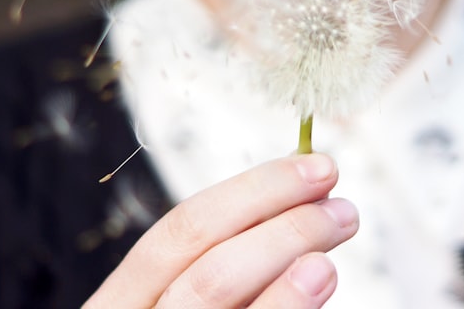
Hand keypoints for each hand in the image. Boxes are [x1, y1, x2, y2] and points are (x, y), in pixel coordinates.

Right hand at [84, 153, 357, 307]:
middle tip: (343, 208)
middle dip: (283, 226)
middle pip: (207, 270)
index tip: (313, 169)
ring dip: (290, 264)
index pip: (177, 233)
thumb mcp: (173, 307)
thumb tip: (299, 212)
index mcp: (120, 306)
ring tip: (336, 246)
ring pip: (218, 303)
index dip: (251, 191)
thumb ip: (220, 275)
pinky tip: (317, 285)